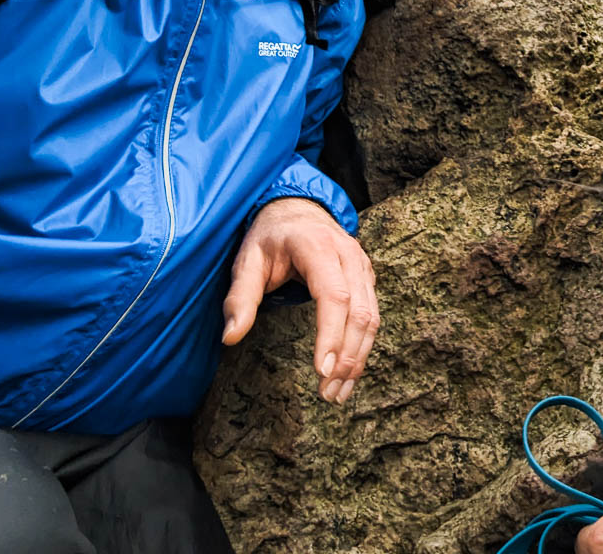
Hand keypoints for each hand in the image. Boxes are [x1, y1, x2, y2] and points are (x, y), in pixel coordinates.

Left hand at [223, 197, 378, 403]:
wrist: (298, 209)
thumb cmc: (270, 238)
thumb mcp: (247, 261)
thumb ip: (239, 298)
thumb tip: (230, 338)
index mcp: (317, 247)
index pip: (333, 295)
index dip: (330, 334)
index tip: (321, 370)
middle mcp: (348, 255)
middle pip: (360, 312)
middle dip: (347, 356)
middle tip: (328, 393)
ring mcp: (362, 266)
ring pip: (372, 318)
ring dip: (358, 358)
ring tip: (338, 393)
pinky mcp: (367, 278)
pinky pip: (373, 316)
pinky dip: (363, 348)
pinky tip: (348, 373)